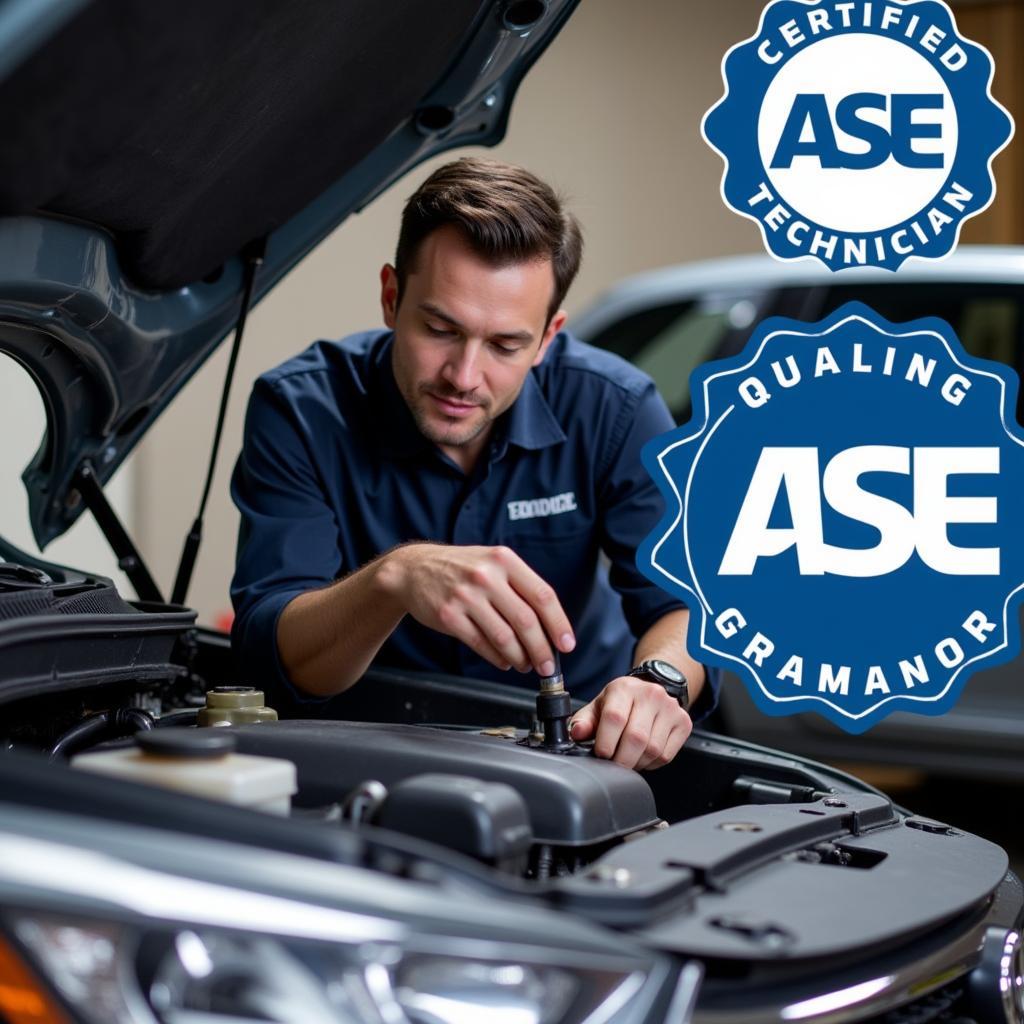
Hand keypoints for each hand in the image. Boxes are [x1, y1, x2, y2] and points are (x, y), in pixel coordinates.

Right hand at [381, 543, 574, 673]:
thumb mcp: (492, 562)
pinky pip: (481, 644)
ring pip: (504, 637)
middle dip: (542, 649)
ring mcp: (466, 596)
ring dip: (520, 658)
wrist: (413, 568)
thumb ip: (520, 587)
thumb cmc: (460, 568)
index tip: (567, 644)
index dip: (559, 624)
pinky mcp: (448, 616)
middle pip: (526, 621)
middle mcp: (486, 576)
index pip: (542, 595)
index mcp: (504, 560)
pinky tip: (504, 661)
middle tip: (548, 666)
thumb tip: (549, 626)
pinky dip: (497, 658)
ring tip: (525, 664)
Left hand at [569, 676, 691, 769]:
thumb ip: (584, 721)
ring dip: (637, 763)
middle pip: (636, 738)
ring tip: (628, 758)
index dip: (606, 743)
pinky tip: (643, 756)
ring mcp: (670, 708)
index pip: (615, 718)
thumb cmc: (621, 702)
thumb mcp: (599, 706)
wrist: (650, 690)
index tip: (600, 754)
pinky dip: (651, 763)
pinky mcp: (683, 722)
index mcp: (624, 688)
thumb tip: (577, 733)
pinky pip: (666, 755)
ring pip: (652, 750)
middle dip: (621, 759)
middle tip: (613, 763)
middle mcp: (650, 694)